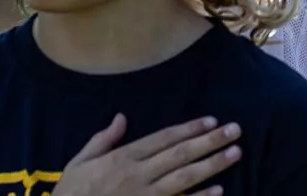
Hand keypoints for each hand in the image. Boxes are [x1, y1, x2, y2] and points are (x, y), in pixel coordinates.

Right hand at [52, 115, 240, 195]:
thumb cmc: (72, 194)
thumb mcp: (79, 162)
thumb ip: (102, 140)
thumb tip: (122, 118)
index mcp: (122, 158)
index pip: (162, 139)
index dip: (188, 129)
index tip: (211, 120)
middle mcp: (138, 175)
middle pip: (180, 155)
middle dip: (209, 142)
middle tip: (235, 130)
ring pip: (185, 178)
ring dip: (212, 165)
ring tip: (234, 153)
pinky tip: (219, 191)